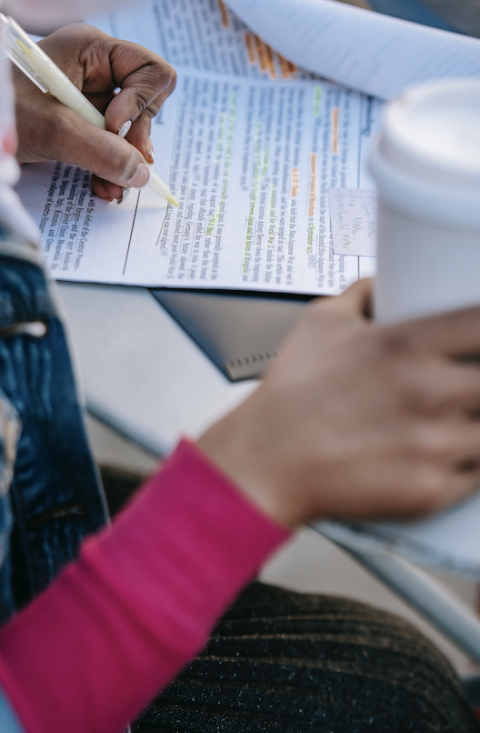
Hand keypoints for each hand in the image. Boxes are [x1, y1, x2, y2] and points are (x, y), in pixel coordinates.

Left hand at [13, 24, 175, 200]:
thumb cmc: (4, 114)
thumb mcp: (54, 131)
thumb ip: (103, 153)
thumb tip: (142, 175)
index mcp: (92, 51)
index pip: (150, 71)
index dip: (141, 103)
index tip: (114, 126)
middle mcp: (97, 70)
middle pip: (145, 104)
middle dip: (134, 141)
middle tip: (122, 168)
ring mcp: (91, 97)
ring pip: (130, 132)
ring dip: (123, 162)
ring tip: (111, 188)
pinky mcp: (84, 123)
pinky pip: (112, 146)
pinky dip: (110, 168)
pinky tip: (100, 186)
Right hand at [199, 279, 479, 527]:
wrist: (264, 461)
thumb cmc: (289, 395)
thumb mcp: (320, 322)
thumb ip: (363, 294)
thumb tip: (385, 285)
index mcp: (406, 344)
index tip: (479, 339)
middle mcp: (428, 392)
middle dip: (479, 382)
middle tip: (463, 385)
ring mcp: (433, 444)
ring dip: (476, 423)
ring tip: (452, 420)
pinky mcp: (430, 490)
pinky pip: (476, 474)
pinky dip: (466, 464)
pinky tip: (442, 454)